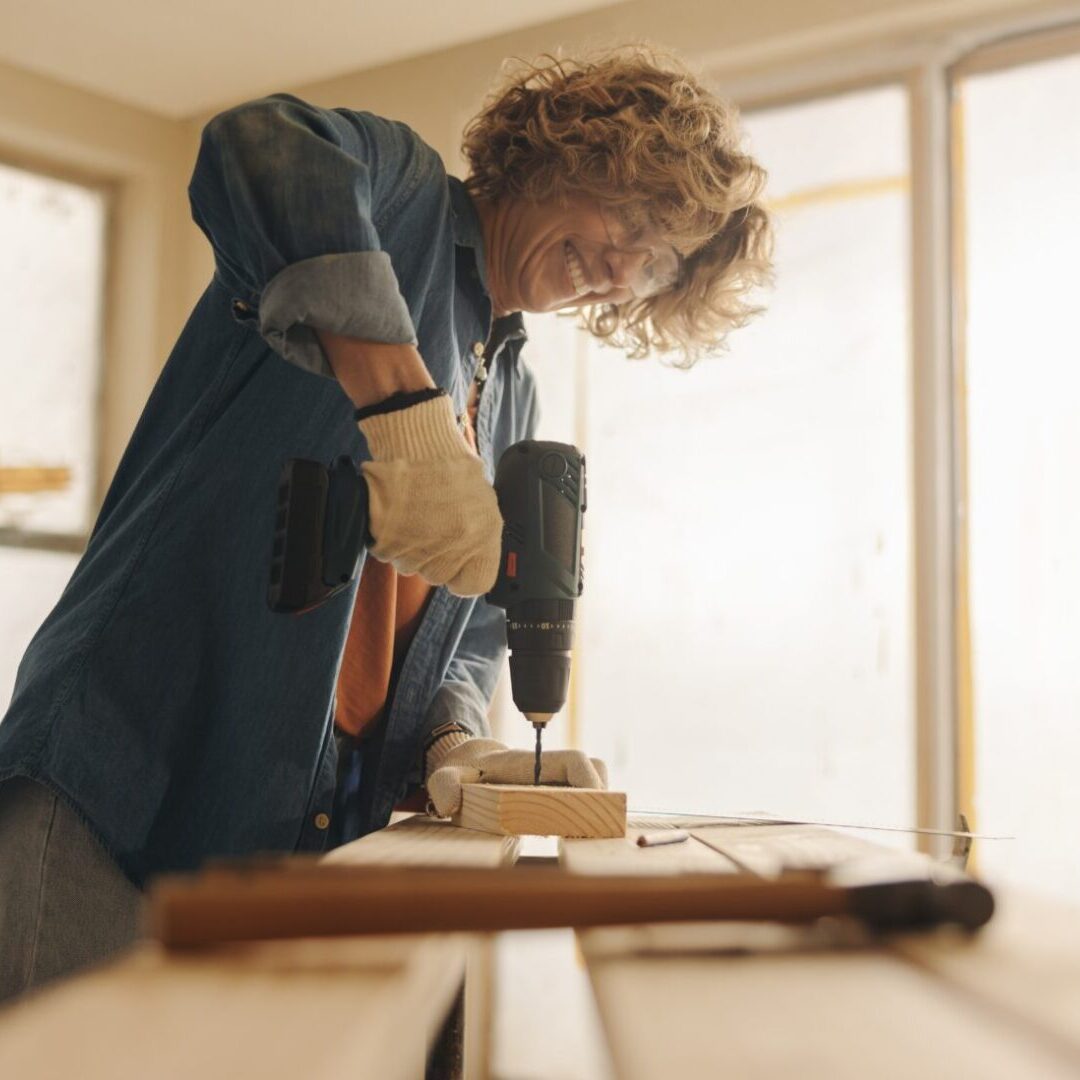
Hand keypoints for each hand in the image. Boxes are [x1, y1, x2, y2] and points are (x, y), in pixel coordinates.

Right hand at [358, 393, 501, 596]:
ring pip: (412, 567)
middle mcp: (452, 546)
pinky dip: (391, 540)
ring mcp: (418, 547)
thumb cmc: (450, 466)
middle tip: (432, 526)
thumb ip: (481, 537)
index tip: (461, 565)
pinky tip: (400, 514)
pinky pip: (389, 555)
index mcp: (482, 537)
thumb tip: (476, 559)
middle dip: (435, 557)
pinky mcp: (388, 543)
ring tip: (415, 515)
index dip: (466, 575)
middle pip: (439, 577)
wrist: (415, 443)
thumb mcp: (484, 502)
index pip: (476, 584)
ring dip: (412, 548)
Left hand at [426, 736, 608, 816]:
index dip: (590, 779)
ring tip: (582, 832)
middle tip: (591, 829)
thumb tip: (451, 804)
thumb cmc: (462, 773)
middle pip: (594, 770)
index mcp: (528, 764)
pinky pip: (587, 796)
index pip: (572, 760)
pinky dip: (590, 813)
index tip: (594, 805)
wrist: (468, 764)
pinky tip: (574, 833)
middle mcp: (549, 769)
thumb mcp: (445, 777)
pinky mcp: (560, 793)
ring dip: (597, 806)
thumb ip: (442, 786)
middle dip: (602, 799)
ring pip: (596, 783)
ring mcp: (557, 780)